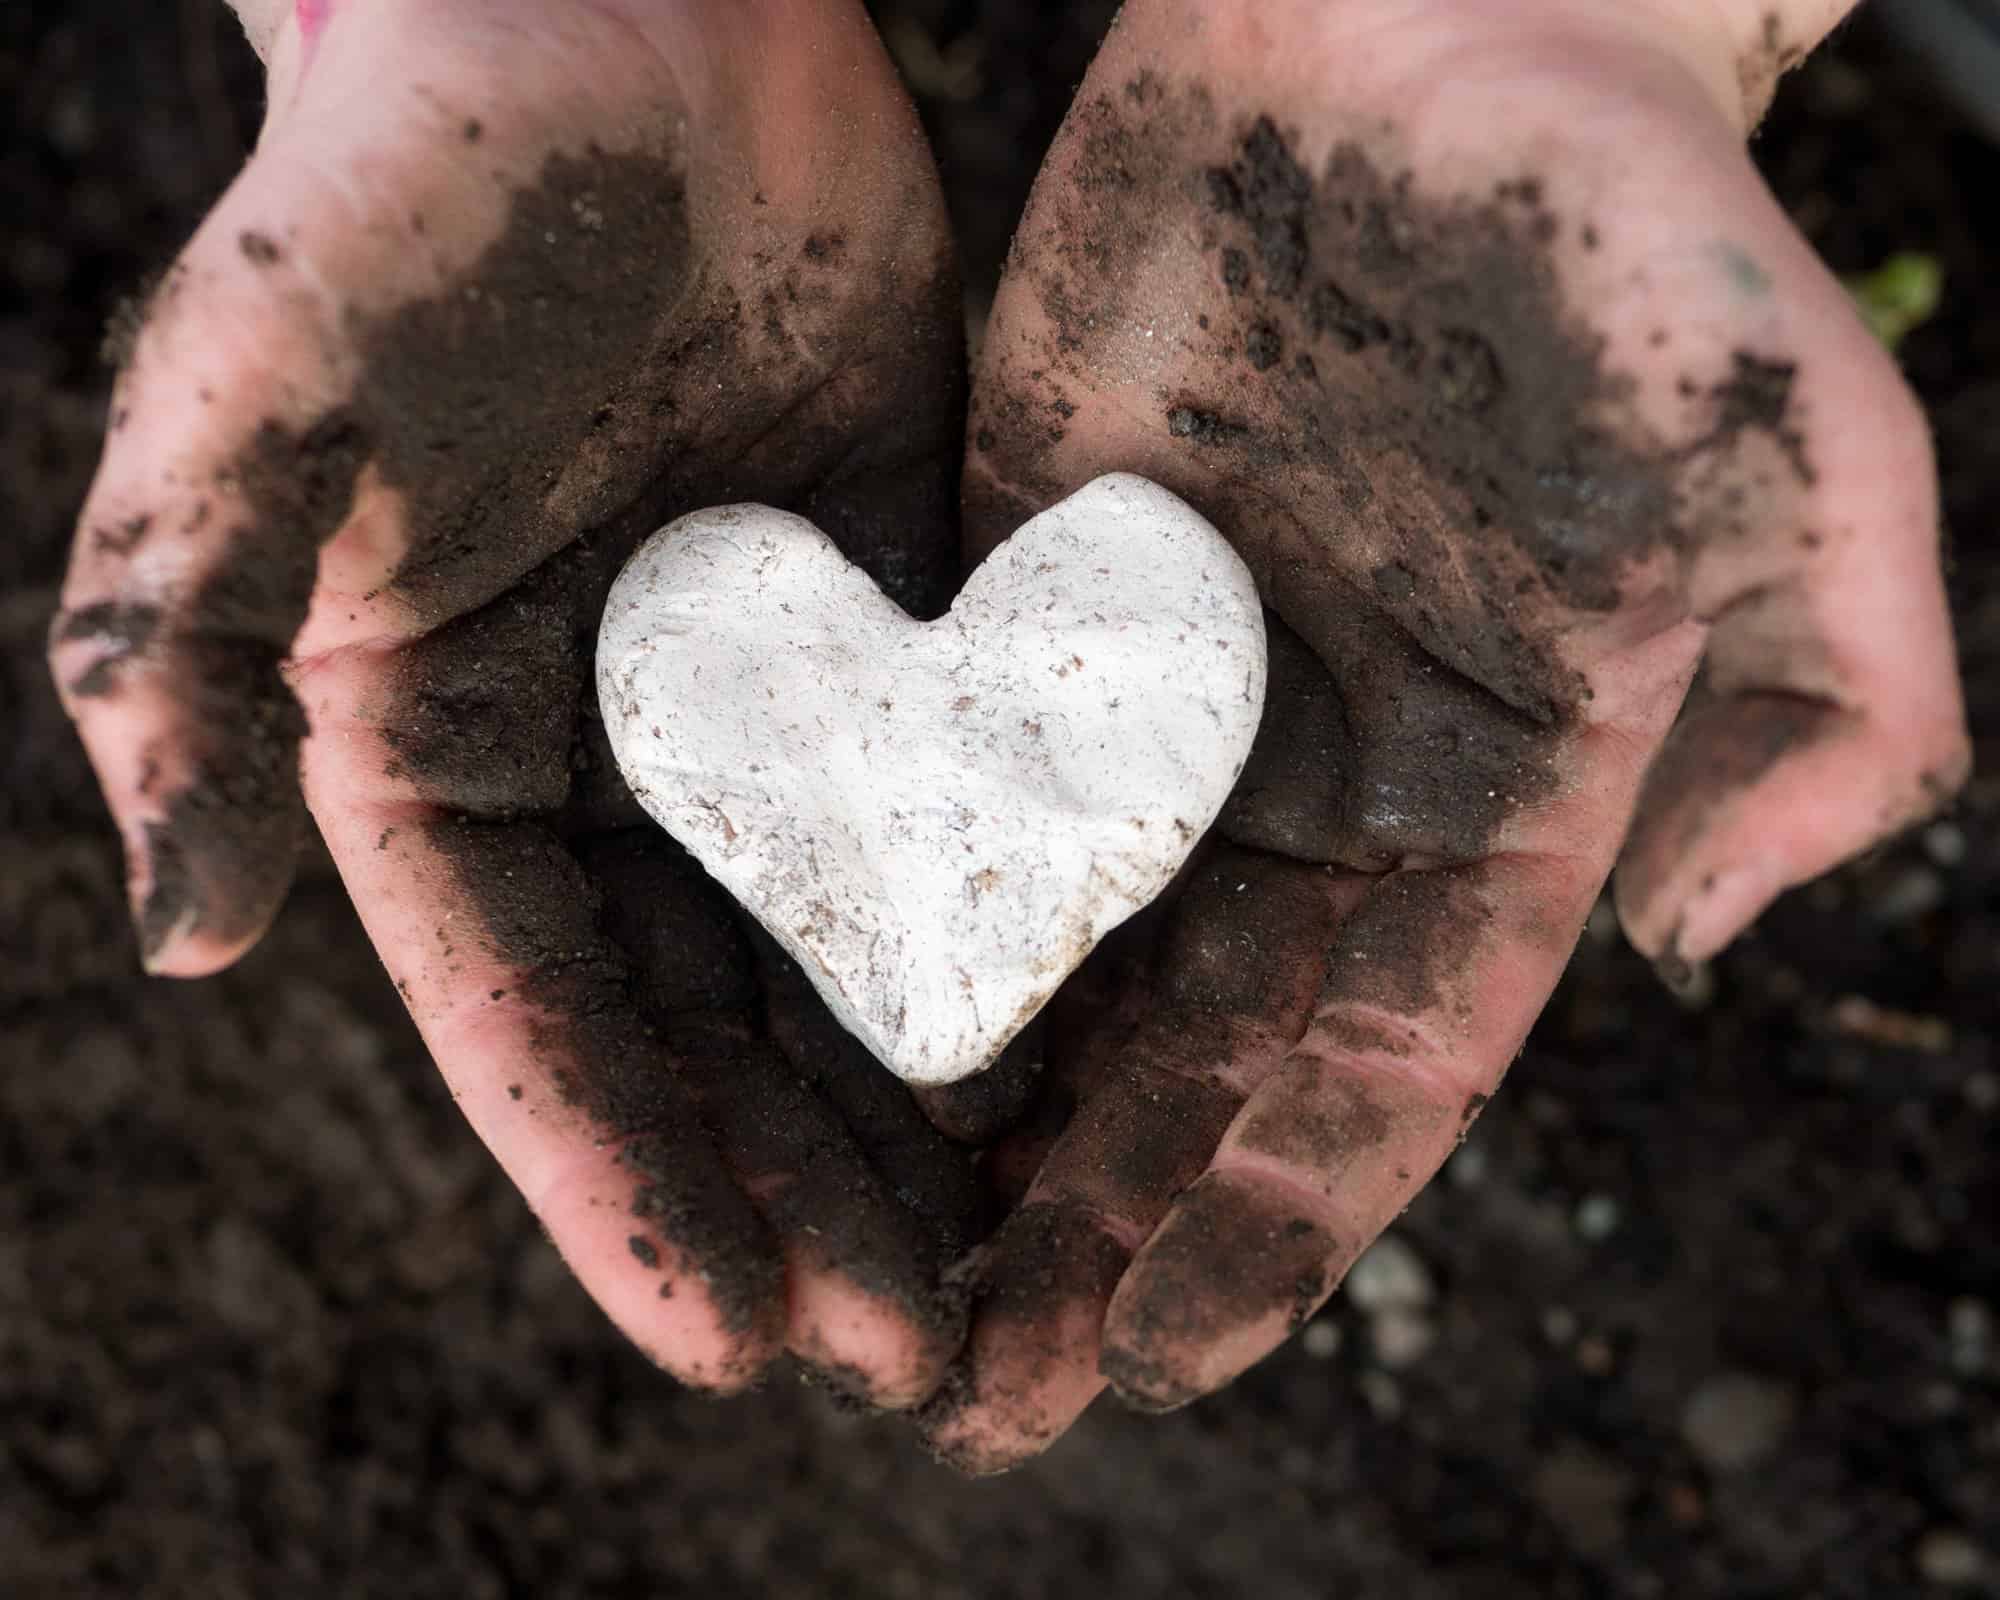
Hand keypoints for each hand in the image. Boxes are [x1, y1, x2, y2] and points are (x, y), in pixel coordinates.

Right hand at [50, 0, 979, 1404]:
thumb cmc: (419, 185)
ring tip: (1013, 1259)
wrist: (623, 22)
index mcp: (434, 755)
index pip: (532, 1023)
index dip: (623, 1190)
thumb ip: (174, 649)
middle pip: (704, 1026)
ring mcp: (755, 702)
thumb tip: (181, 932)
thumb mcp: (250, 403)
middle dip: (799, 1195)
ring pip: (842, 948)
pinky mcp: (888, 630)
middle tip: (919, 1351)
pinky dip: (1013, 928)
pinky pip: (956, 809)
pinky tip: (1092, 1042)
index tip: (729, 1344)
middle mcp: (599, 760)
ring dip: (916, 1106)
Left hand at [922, 0, 1969, 1468]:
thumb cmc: (1633, 218)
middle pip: (1194, 1057)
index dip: (1266, 1224)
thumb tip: (1700, 942)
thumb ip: (1831, 702)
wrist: (1431, 21)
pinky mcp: (1033, 594)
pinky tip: (809, 1039)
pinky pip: (953, 787)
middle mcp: (1320, 776)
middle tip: (976, 1394)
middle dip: (1094, 1233)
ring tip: (878, 1275)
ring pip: (1062, 957)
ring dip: (978, 1126)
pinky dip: (892, 920)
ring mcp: (1165, 693)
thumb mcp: (1803, 450)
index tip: (1153, 1366)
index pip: (1374, 1064)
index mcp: (1493, 788)